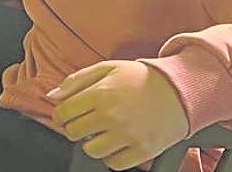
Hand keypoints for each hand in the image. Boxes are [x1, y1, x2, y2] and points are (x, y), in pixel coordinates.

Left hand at [48, 61, 187, 170]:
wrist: (180, 89)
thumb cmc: (141, 77)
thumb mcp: (107, 68)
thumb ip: (75, 80)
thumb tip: (52, 95)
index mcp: (100, 94)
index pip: (63, 113)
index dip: (60, 115)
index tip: (66, 115)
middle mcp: (112, 116)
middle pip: (74, 133)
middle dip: (75, 128)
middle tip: (86, 122)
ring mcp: (128, 135)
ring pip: (91, 150)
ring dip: (92, 143)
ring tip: (101, 133)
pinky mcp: (143, 150)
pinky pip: (114, 164)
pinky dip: (111, 156)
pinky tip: (116, 143)